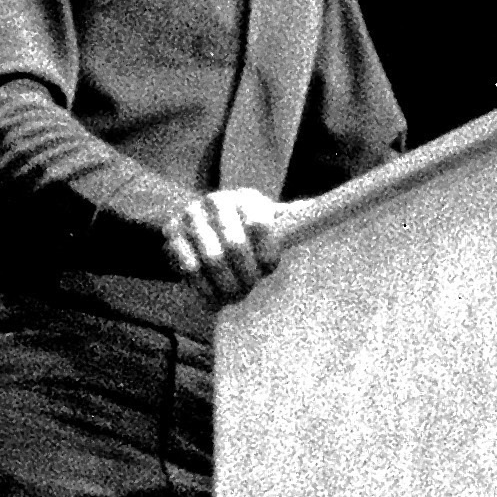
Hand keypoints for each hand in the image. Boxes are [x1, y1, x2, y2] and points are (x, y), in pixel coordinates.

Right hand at [162, 187, 286, 303]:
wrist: (202, 223)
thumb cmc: (246, 227)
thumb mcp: (270, 219)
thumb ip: (294, 219)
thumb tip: (325, 214)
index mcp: (245, 198)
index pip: (259, 223)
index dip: (267, 252)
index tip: (270, 269)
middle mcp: (216, 202)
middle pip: (234, 246)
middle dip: (246, 275)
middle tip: (252, 288)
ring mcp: (191, 217)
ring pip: (211, 259)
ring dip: (226, 285)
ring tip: (236, 297)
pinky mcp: (172, 235)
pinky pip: (189, 268)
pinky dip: (204, 288)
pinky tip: (215, 298)